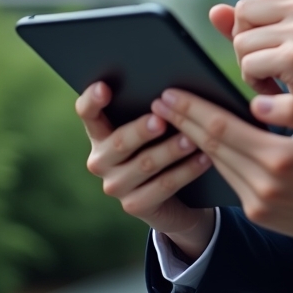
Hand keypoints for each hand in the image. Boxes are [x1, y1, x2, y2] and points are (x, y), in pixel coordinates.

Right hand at [75, 82, 215, 259]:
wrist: (174, 197)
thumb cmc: (163, 146)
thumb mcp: (155, 128)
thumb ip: (156, 109)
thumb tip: (174, 91)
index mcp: (101, 133)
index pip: (87, 113)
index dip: (92, 100)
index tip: (104, 87)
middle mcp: (101, 160)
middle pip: (119, 141)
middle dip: (141, 130)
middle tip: (162, 120)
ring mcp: (115, 185)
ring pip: (145, 164)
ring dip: (171, 150)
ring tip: (193, 139)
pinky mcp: (135, 205)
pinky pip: (164, 185)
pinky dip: (186, 171)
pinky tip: (204, 159)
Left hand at [152, 88, 292, 250]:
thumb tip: (258, 101)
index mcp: (279, 156)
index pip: (222, 127)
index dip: (192, 109)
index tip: (169, 93)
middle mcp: (262, 183)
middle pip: (210, 146)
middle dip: (182, 121)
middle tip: (157, 102)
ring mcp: (257, 202)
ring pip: (215, 163)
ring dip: (192, 141)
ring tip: (173, 119)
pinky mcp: (257, 213)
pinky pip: (228, 179)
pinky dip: (212, 159)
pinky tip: (202, 144)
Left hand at [181, 0, 292, 121]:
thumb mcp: (286, 38)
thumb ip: (250, 24)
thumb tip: (215, 10)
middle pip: (238, 14)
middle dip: (243, 43)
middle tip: (268, 62)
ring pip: (240, 41)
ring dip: (249, 66)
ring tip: (275, 75)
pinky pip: (249, 64)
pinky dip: (256, 81)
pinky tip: (276, 86)